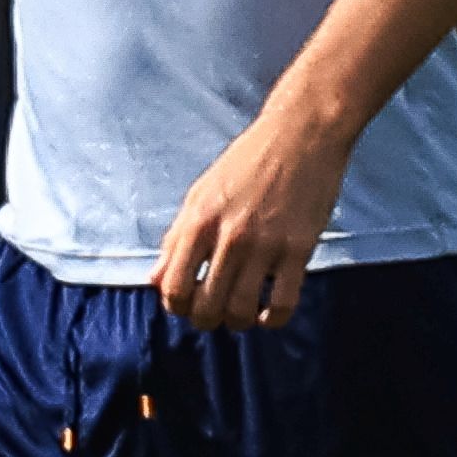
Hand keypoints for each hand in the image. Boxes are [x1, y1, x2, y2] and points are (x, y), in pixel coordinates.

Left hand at [156, 99, 347, 330]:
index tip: (188, 303)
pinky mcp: (299, 248)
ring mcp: (265, 244)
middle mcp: (228, 236)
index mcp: (199, 221)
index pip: (173, 287)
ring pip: (241, 310)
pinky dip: (272, 319)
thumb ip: (176, 237)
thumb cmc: (247, 161)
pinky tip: (267, 313)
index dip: (176, 306)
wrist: (301, 134)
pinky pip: (282, 303)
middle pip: (206, 307)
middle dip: (206, 320)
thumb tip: (155, 279)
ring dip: (237, 322)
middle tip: (214, 314)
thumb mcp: (200, 193)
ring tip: (241, 314)